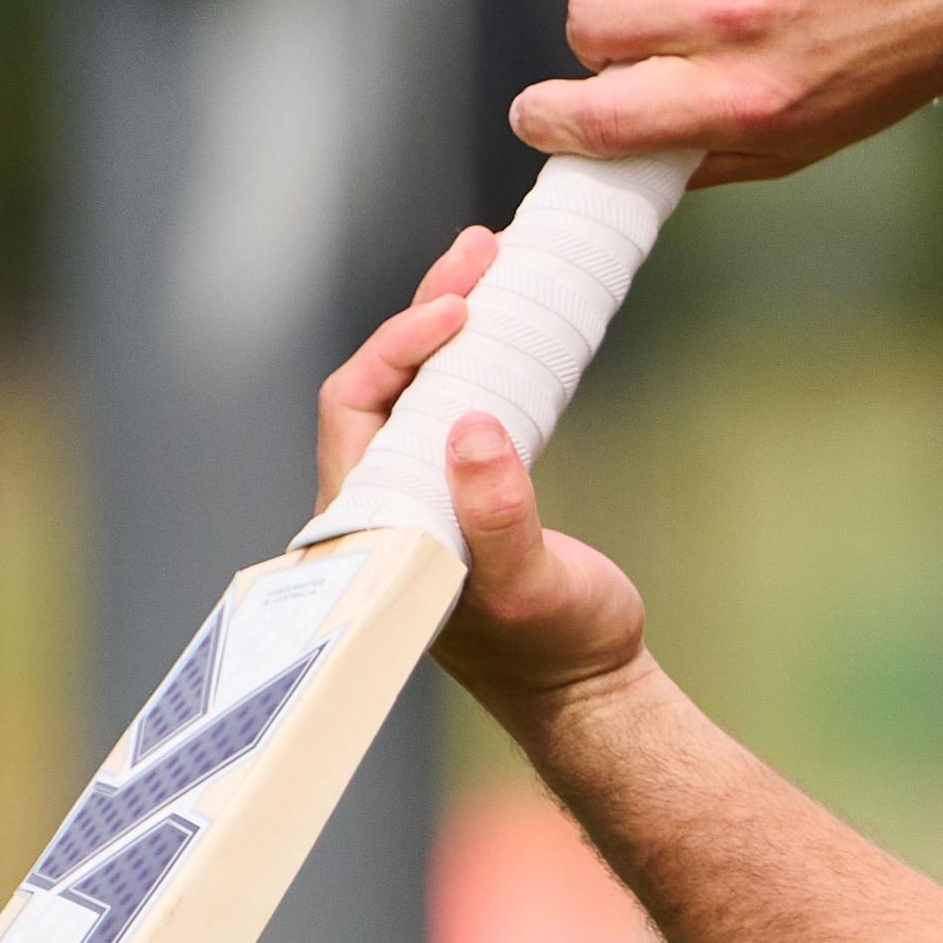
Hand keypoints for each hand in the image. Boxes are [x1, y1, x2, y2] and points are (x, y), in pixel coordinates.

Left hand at [315, 228, 652, 721]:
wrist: (588, 690)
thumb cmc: (558, 647)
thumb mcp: (533, 587)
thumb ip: (497, 517)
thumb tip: (471, 428)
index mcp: (370, 526)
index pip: (355, 406)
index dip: (398, 346)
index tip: (459, 311)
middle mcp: (379, 504)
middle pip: (381, 381)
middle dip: (425, 311)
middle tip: (480, 253)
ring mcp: (419, 496)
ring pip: (416, 386)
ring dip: (450, 321)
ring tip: (492, 260)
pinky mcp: (459, 490)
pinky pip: (452, 404)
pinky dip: (476, 354)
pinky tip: (506, 318)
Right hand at [516, 0, 942, 187]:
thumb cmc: (881, 61)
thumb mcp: (806, 138)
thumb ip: (706, 156)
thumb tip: (609, 164)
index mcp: (752, 100)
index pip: (602, 116)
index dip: (548, 118)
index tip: (540, 113)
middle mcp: (742, 18)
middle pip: (589, 17)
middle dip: (600, 36)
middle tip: (641, 39)